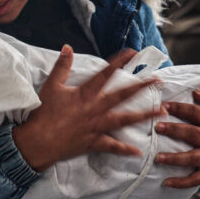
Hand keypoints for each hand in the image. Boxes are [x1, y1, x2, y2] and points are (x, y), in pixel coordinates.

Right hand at [12, 45, 163, 171]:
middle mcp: (95, 109)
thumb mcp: (51, 86)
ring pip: (125, 120)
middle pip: (122, 95)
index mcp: (85, 94)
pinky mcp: (94, 142)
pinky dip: (125, 149)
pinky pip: (112, 146)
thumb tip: (67, 47)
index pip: (105, 74)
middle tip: (158, 81)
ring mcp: (96, 126)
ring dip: (144, 115)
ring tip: (161, 112)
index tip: (132, 53)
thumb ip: (62, 66)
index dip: (119, 62)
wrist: (37, 142)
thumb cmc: (43, 114)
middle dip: (142, 87)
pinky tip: (138, 151)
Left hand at [154, 90, 199, 188]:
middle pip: (191, 133)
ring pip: (192, 158)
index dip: (179, 108)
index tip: (163, 106)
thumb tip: (196, 92)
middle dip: (174, 130)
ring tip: (157, 158)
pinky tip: (166, 182)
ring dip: (174, 158)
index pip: (195, 112)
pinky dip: (181, 182)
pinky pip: (195, 179)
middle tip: (157, 127)